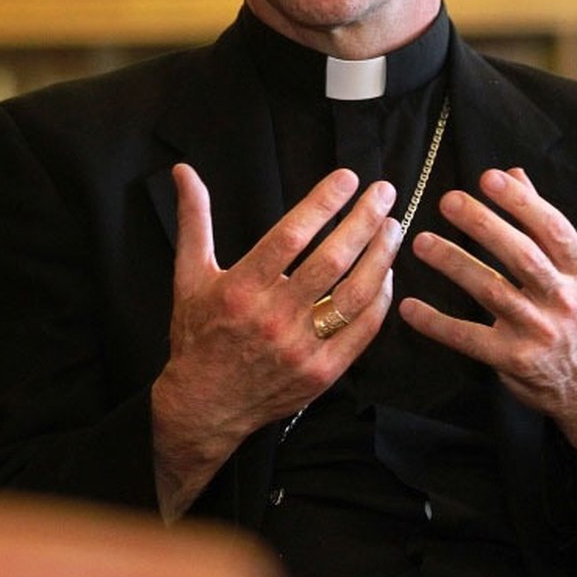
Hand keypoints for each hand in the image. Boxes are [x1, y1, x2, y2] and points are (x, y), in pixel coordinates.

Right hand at [151, 163, 400, 517]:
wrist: (204, 405)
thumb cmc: (198, 335)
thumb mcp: (189, 275)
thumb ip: (194, 219)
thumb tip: (183, 170)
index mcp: (241, 289)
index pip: (291, 236)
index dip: (322, 203)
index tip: (348, 178)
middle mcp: (274, 318)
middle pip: (332, 261)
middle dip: (363, 221)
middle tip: (384, 193)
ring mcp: (302, 348)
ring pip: (355, 295)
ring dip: (380, 257)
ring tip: (393, 227)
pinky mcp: (323, 372)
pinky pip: (363, 330)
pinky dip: (379, 298)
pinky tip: (385, 273)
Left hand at [400, 168, 576, 453]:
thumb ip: (544, 225)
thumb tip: (514, 175)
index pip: (553, 229)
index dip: (521, 202)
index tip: (489, 178)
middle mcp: (565, 299)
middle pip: (521, 255)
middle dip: (483, 225)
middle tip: (448, 200)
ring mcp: (540, 332)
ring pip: (492, 291)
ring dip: (454, 263)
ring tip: (422, 242)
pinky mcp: (515, 360)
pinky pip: (469, 338)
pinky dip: (438, 323)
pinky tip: (410, 307)